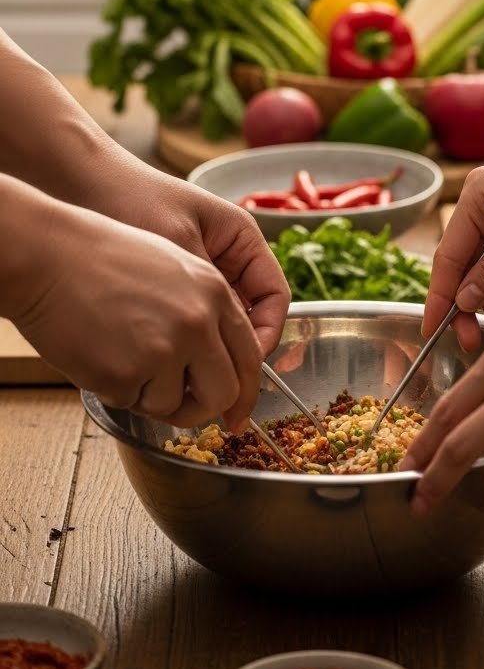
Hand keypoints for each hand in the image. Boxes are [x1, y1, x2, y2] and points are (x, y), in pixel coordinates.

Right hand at [13, 200, 265, 428]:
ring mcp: (163, 349)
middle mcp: (197, 322)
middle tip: (183, 411)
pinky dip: (116, 389)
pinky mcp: (125, 372)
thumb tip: (222, 364)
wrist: (48, 256)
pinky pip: (131, 403)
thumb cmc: (101, 258)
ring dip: (149, 394)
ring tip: (121, 354)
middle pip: (224, 392)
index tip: (238, 412)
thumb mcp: (174, 268)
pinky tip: (99, 353)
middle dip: (204, 409)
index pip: (249, 356)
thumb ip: (206, 312)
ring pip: (173, 404)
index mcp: (214, 292)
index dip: (245, 391)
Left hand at [85, 162, 289, 362]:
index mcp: (241, 239)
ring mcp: (200, 273)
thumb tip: (224, 344)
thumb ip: (206, 290)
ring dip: (210, 351)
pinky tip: (166, 360)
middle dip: (239, 353)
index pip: (273, 297)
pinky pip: (191, 323)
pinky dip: (185, 343)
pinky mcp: (172, 287)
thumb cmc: (129, 199)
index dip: (266, 335)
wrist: (79, 183)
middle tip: (220, 387)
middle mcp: (227, 257)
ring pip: (220, 324)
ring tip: (190, 378)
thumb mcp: (176, 244)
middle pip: (251, 316)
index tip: (243, 366)